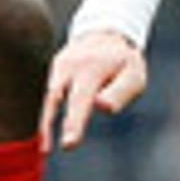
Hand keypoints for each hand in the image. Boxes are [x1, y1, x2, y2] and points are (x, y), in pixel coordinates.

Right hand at [44, 29, 150, 150]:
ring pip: (50, 97)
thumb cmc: (123, 62)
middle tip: (59, 147)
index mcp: (93, 67)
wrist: (105, 33)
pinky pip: (50, 96)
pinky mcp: (55, 70)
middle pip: (59, 97)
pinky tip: (46, 138)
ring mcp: (61, 66)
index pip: (82, 98)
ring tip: (46, 147)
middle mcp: (72, 65)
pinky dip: (46, 116)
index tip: (70, 142)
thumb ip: (119, 92)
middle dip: (58, 123)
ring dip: (46, 122)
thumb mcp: (133, 74)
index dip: (75, 121)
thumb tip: (101, 106)